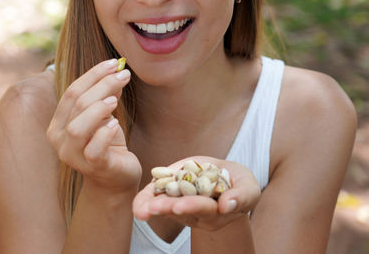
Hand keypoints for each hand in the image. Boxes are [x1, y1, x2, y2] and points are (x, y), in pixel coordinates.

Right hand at [46, 59, 140, 190]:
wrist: (116, 178)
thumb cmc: (108, 145)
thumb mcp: (104, 117)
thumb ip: (104, 97)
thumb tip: (115, 71)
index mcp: (59, 124)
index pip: (71, 93)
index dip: (93, 75)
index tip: (114, 63)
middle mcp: (60, 140)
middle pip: (77, 104)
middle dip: (102, 85)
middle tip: (124, 74)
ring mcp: (74, 156)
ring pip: (79, 127)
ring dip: (98, 109)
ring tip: (115, 100)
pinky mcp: (93, 167)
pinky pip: (94, 149)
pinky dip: (104, 134)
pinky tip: (114, 125)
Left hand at [133, 156, 259, 230]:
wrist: (224, 175)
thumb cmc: (239, 183)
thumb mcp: (248, 187)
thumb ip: (242, 196)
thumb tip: (227, 205)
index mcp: (216, 211)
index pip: (204, 209)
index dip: (193, 206)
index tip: (180, 205)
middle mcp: (197, 213)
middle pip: (181, 210)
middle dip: (167, 208)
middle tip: (154, 208)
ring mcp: (182, 205)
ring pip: (166, 208)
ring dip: (153, 207)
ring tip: (141, 210)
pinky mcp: (170, 195)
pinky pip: (157, 199)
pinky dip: (146, 201)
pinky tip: (139, 204)